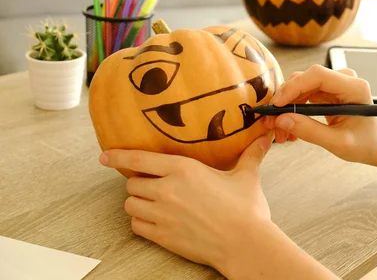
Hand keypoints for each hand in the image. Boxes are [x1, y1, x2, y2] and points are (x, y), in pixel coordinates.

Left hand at [98, 135, 273, 274]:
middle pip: (132, 182)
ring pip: (130, 204)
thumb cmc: (246, 209)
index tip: (104, 155)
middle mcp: (167, 189)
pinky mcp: (162, 235)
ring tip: (152, 202)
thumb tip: (265, 140)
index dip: (118, 156)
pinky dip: (141, 221)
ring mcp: (162, 214)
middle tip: (152, 185)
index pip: (139, 159)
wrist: (244, 243)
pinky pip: (136, 225)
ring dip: (137, 202)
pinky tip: (154, 220)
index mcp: (184, 169)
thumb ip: (251, 156)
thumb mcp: (247, 177)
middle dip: (139, 183)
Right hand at [265, 64, 376, 164]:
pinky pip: (303, 93)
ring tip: (280, 130)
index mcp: (354, 87)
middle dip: (285, 99)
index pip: (317, 75)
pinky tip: (289, 125)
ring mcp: (335, 83)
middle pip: (305, 78)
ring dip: (286, 106)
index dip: (294, 87)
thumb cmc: (365, 143)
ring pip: (300, 85)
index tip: (278, 105)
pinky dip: (292, 108)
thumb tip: (282, 120)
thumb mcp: (338, 143)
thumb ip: (310, 131)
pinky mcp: (327, 90)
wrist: (375, 143)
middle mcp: (344, 79)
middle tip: (272, 122)